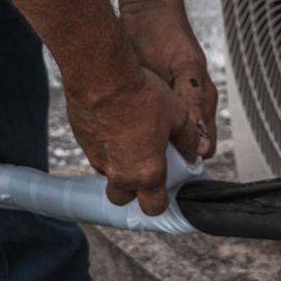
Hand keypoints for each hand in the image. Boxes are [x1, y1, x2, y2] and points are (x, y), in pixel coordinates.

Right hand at [67, 66, 199, 214]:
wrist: (101, 74)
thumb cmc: (140, 94)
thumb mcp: (177, 115)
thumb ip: (189, 137)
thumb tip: (198, 147)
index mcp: (146, 171)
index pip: (153, 206)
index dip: (161, 202)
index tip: (166, 191)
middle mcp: (119, 171)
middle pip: (123, 199)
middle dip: (134, 191)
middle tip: (146, 170)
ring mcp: (97, 158)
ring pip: (108, 175)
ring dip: (119, 167)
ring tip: (131, 142)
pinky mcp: (82, 141)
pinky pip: (95, 153)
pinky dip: (105, 147)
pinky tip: (115, 125)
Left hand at [122, 8, 218, 157]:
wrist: (144, 13)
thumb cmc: (167, 35)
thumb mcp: (183, 70)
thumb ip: (193, 105)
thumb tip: (202, 146)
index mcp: (201, 102)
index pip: (203, 146)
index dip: (190, 162)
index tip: (170, 175)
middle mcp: (185, 107)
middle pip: (179, 148)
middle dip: (165, 160)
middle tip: (145, 169)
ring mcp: (164, 104)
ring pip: (158, 140)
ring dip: (147, 148)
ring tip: (130, 157)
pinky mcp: (145, 100)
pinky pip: (141, 126)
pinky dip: (133, 134)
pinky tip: (119, 138)